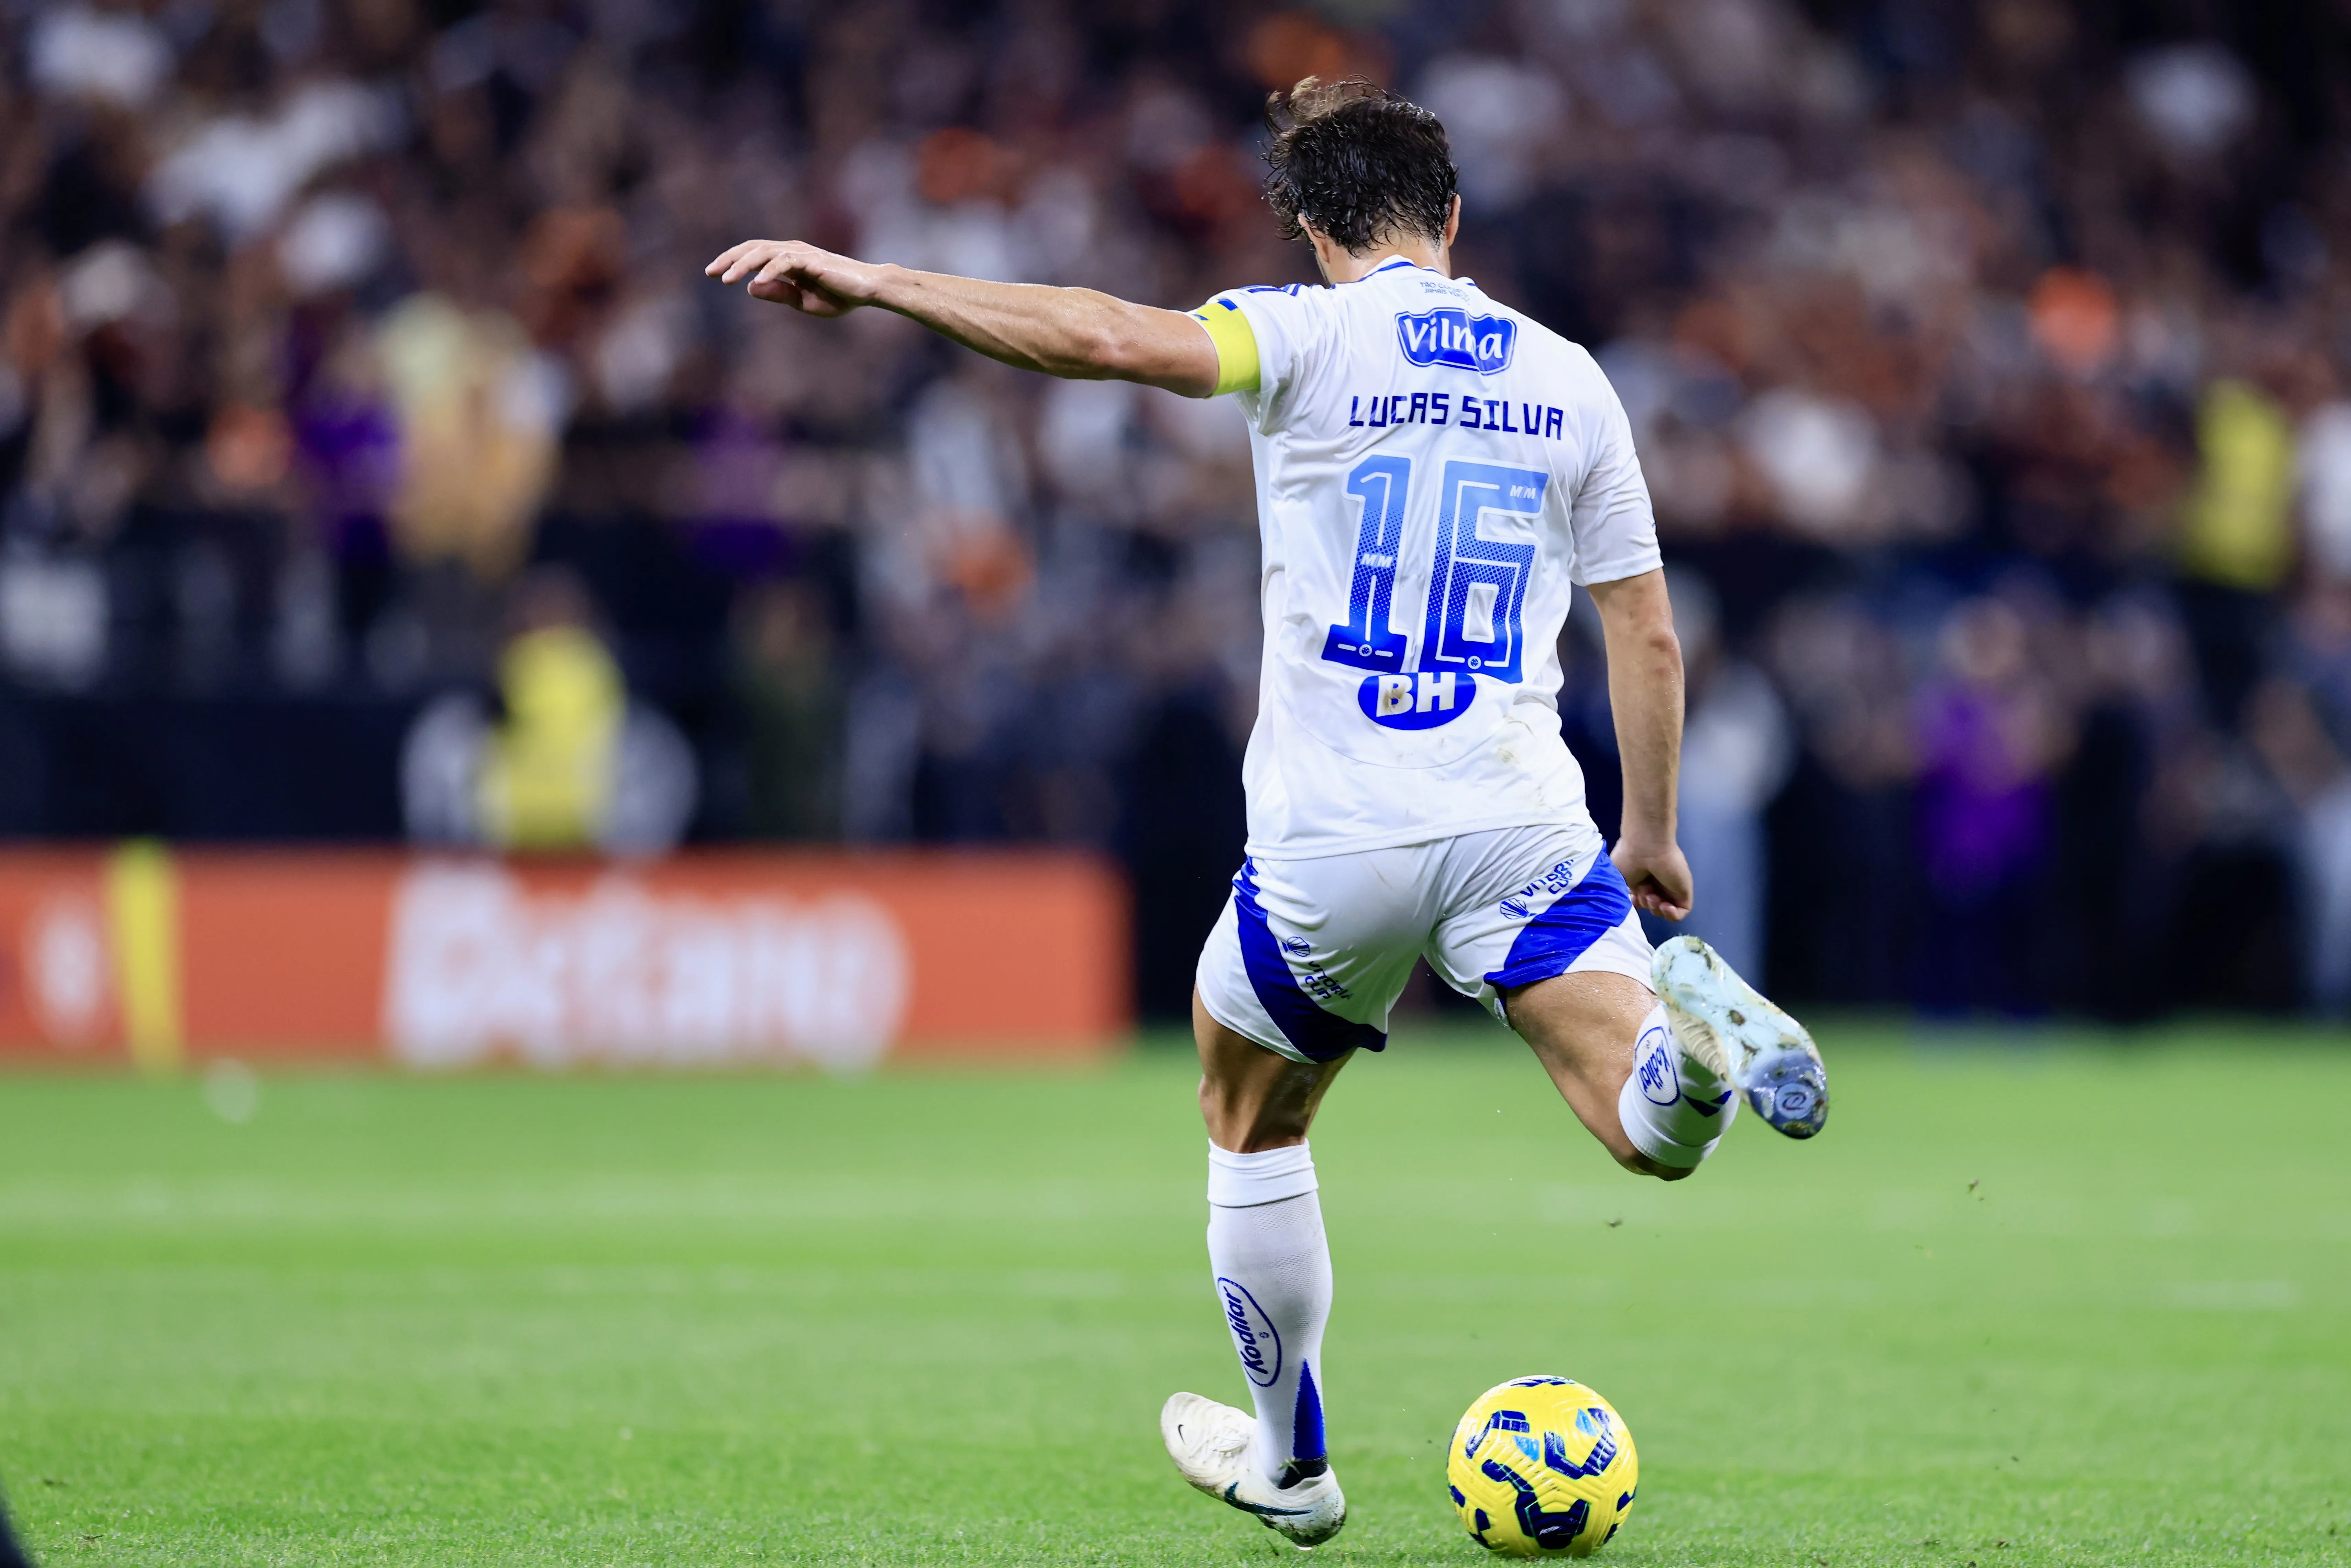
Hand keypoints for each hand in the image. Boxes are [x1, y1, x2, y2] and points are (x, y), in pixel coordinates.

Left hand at [705, 239, 885, 316]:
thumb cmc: (839, 295)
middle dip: (729, 259)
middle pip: (753, 248)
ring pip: (764, 252)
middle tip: (709, 272)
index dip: (732, 261)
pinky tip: (756, 281)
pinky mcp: (812, 260)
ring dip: (743, 265)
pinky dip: (770, 271)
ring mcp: (801, 253)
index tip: (712, 274)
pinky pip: (785, 262)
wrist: (867, 290)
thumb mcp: (802, 301)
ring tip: (726, 279)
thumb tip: (751, 288)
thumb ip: (778, 293)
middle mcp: (791, 251)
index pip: (754, 254)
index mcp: (788, 259)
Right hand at [1611, 835, 1691, 921]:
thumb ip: (1624, 892)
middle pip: (1652, 906)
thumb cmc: (1628, 858)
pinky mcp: (1683, 893)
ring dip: (1655, 909)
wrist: (1645, 847)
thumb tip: (1633, 901)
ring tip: (1652, 895)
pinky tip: (1664, 905)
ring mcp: (1671, 889)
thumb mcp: (1618, 878)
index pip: (1642, 899)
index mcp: (1643, 879)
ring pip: (1664, 912)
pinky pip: (1680, 914)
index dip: (1637, 903)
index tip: (1632, 898)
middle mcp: (1658, 883)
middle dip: (1645, 904)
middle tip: (1643, 891)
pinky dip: (1671, 915)